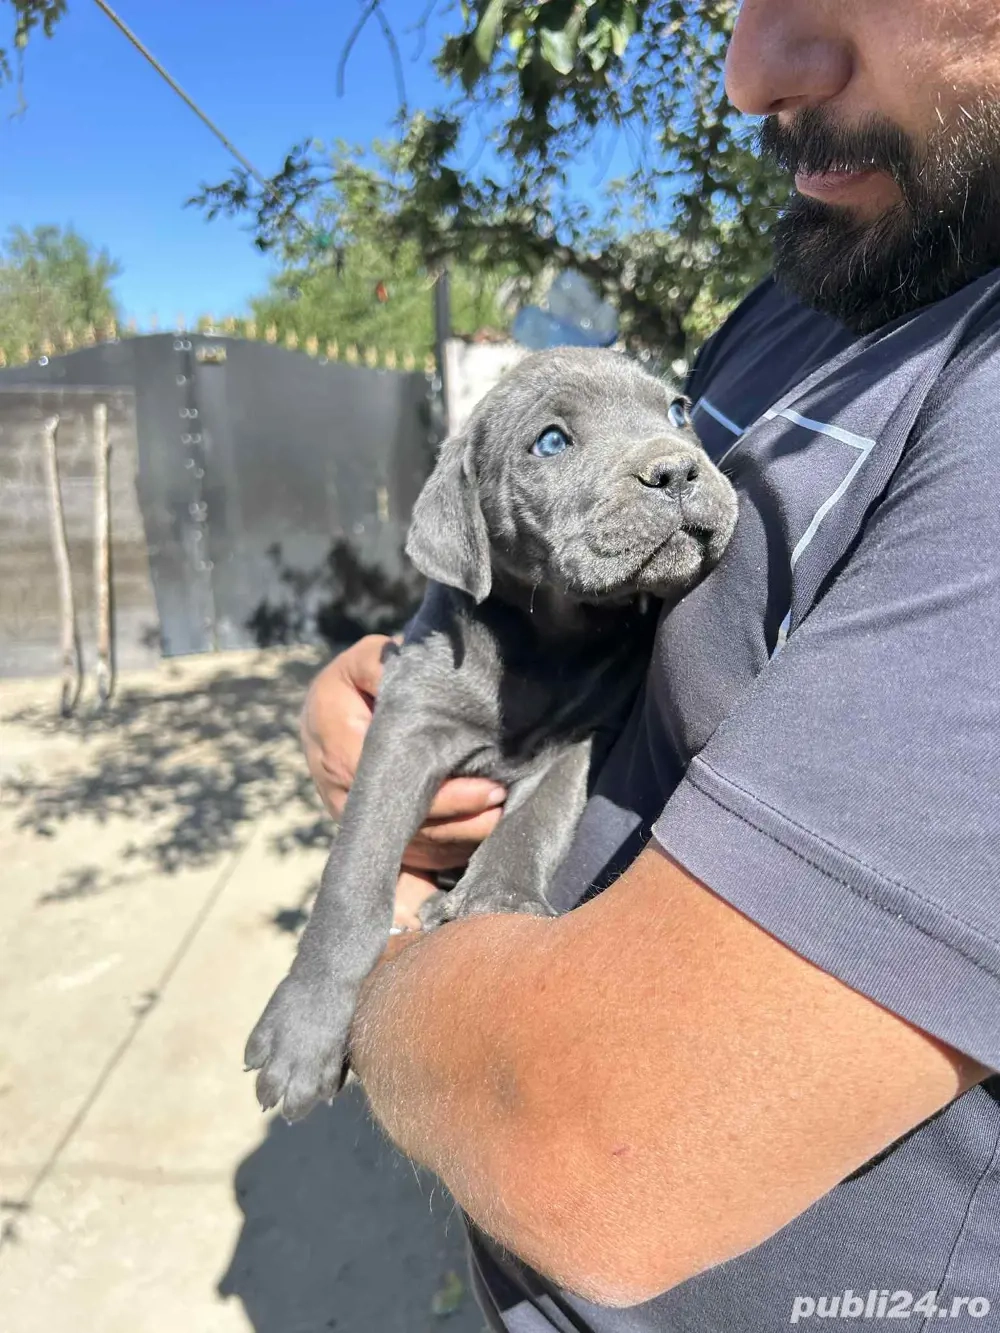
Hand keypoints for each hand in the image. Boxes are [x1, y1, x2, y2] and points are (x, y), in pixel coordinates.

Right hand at [301, 635, 506, 871]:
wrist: (327, 712)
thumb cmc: (351, 682)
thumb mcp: (360, 662)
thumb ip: (378, 662)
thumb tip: (400, 659)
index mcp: (339, 750)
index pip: (396, 786)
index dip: (444, 796)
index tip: (488, 789)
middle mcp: (342, 793)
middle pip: (404, 825)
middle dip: (458, 821)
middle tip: (501, 804)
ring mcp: (355, 819)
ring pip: (409, 847)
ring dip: (456, 840)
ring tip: (498, 821)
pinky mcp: (371, 832)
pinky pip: (409, 855)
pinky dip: (445, 851)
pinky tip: (478, 836)